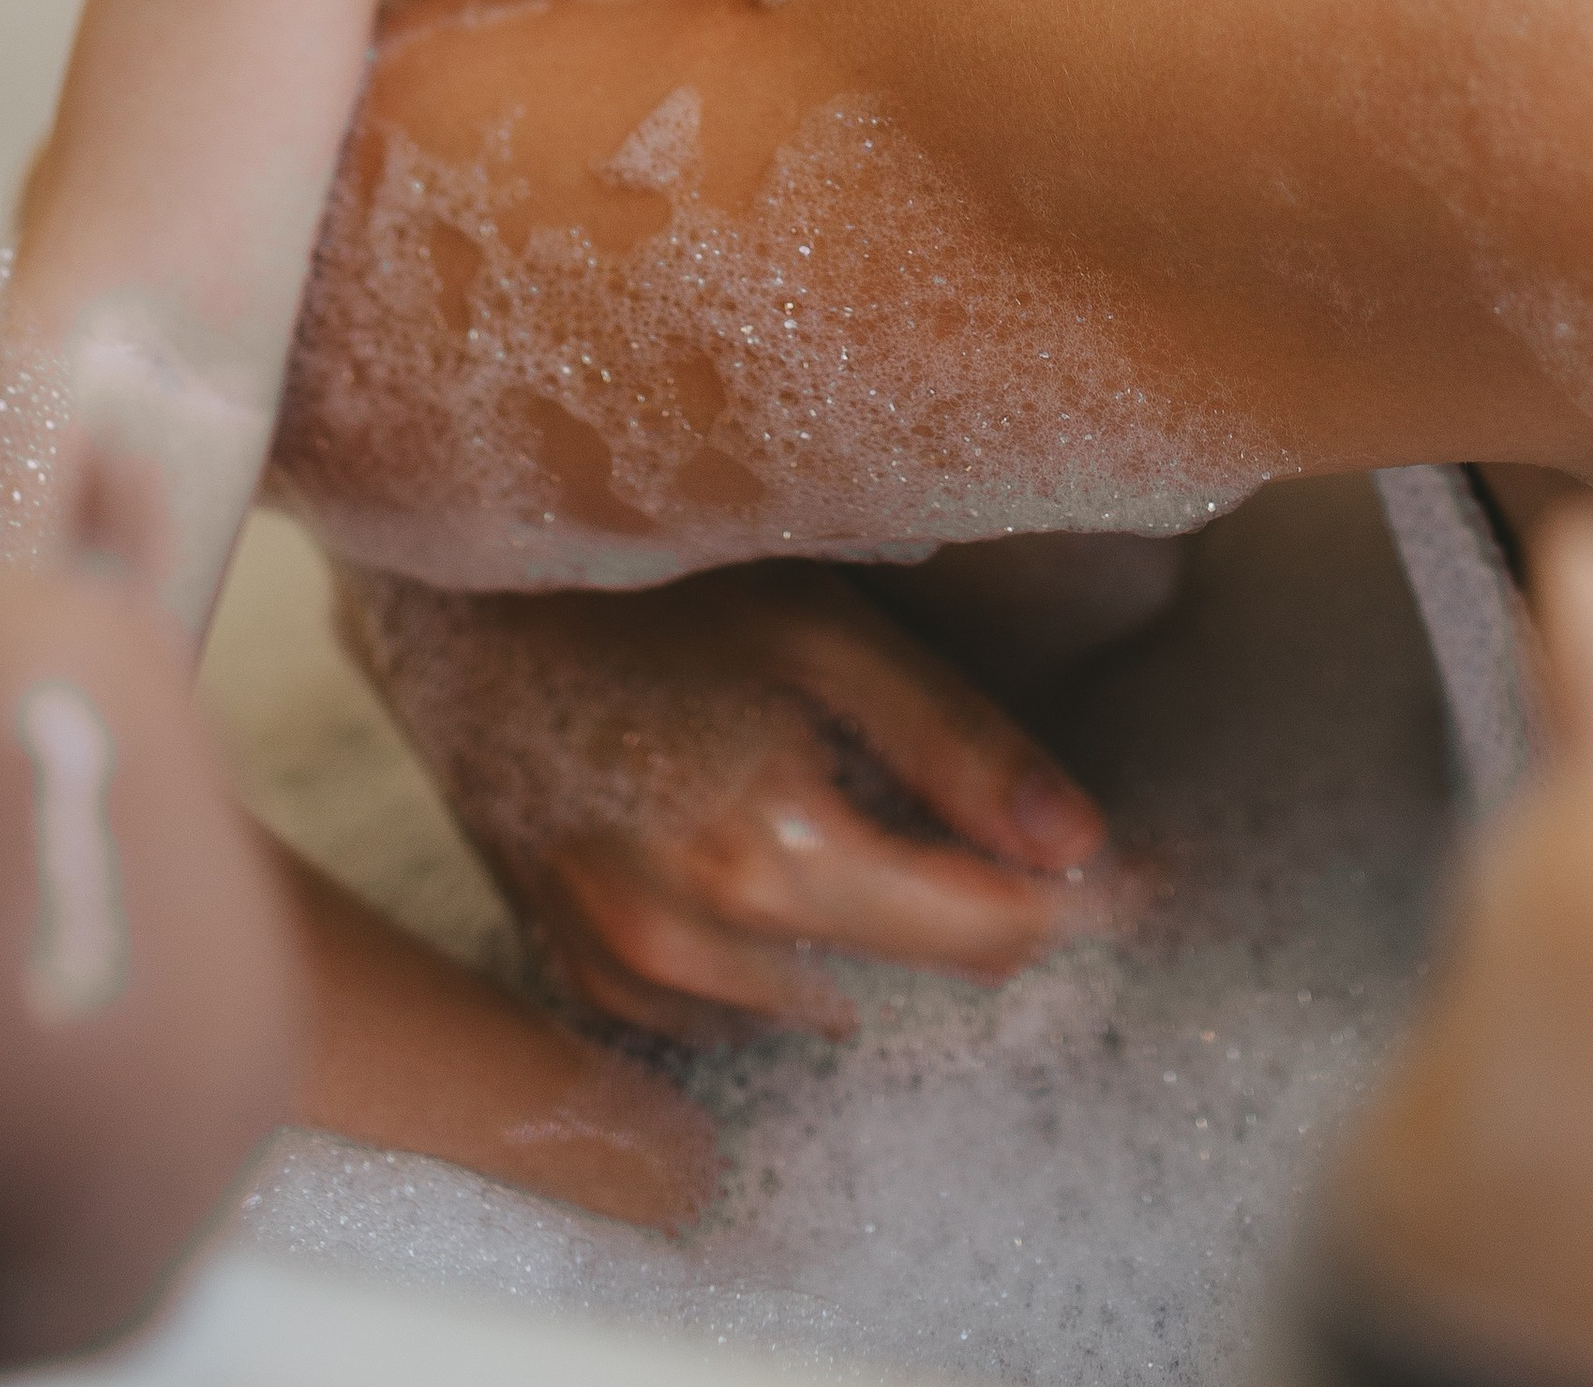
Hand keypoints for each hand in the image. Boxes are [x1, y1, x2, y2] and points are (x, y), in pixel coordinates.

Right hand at [341, 558, 1136, 1038]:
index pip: (984, 932)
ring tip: (889, 818)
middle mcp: (700, 940)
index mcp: (774, 851)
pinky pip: (719, 1007)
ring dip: (875, 930)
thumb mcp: (822, 626)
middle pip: (913, 970)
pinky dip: (773, 955)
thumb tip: (1082, 845)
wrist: (451, 601)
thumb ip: (957, 744)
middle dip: (988, 906)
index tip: (1141, 864)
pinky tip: (776, 857)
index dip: (1079, 900)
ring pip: (821, 996)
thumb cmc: (639, 585)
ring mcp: (629, 967)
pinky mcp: (580, 966)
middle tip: (1032, 828)